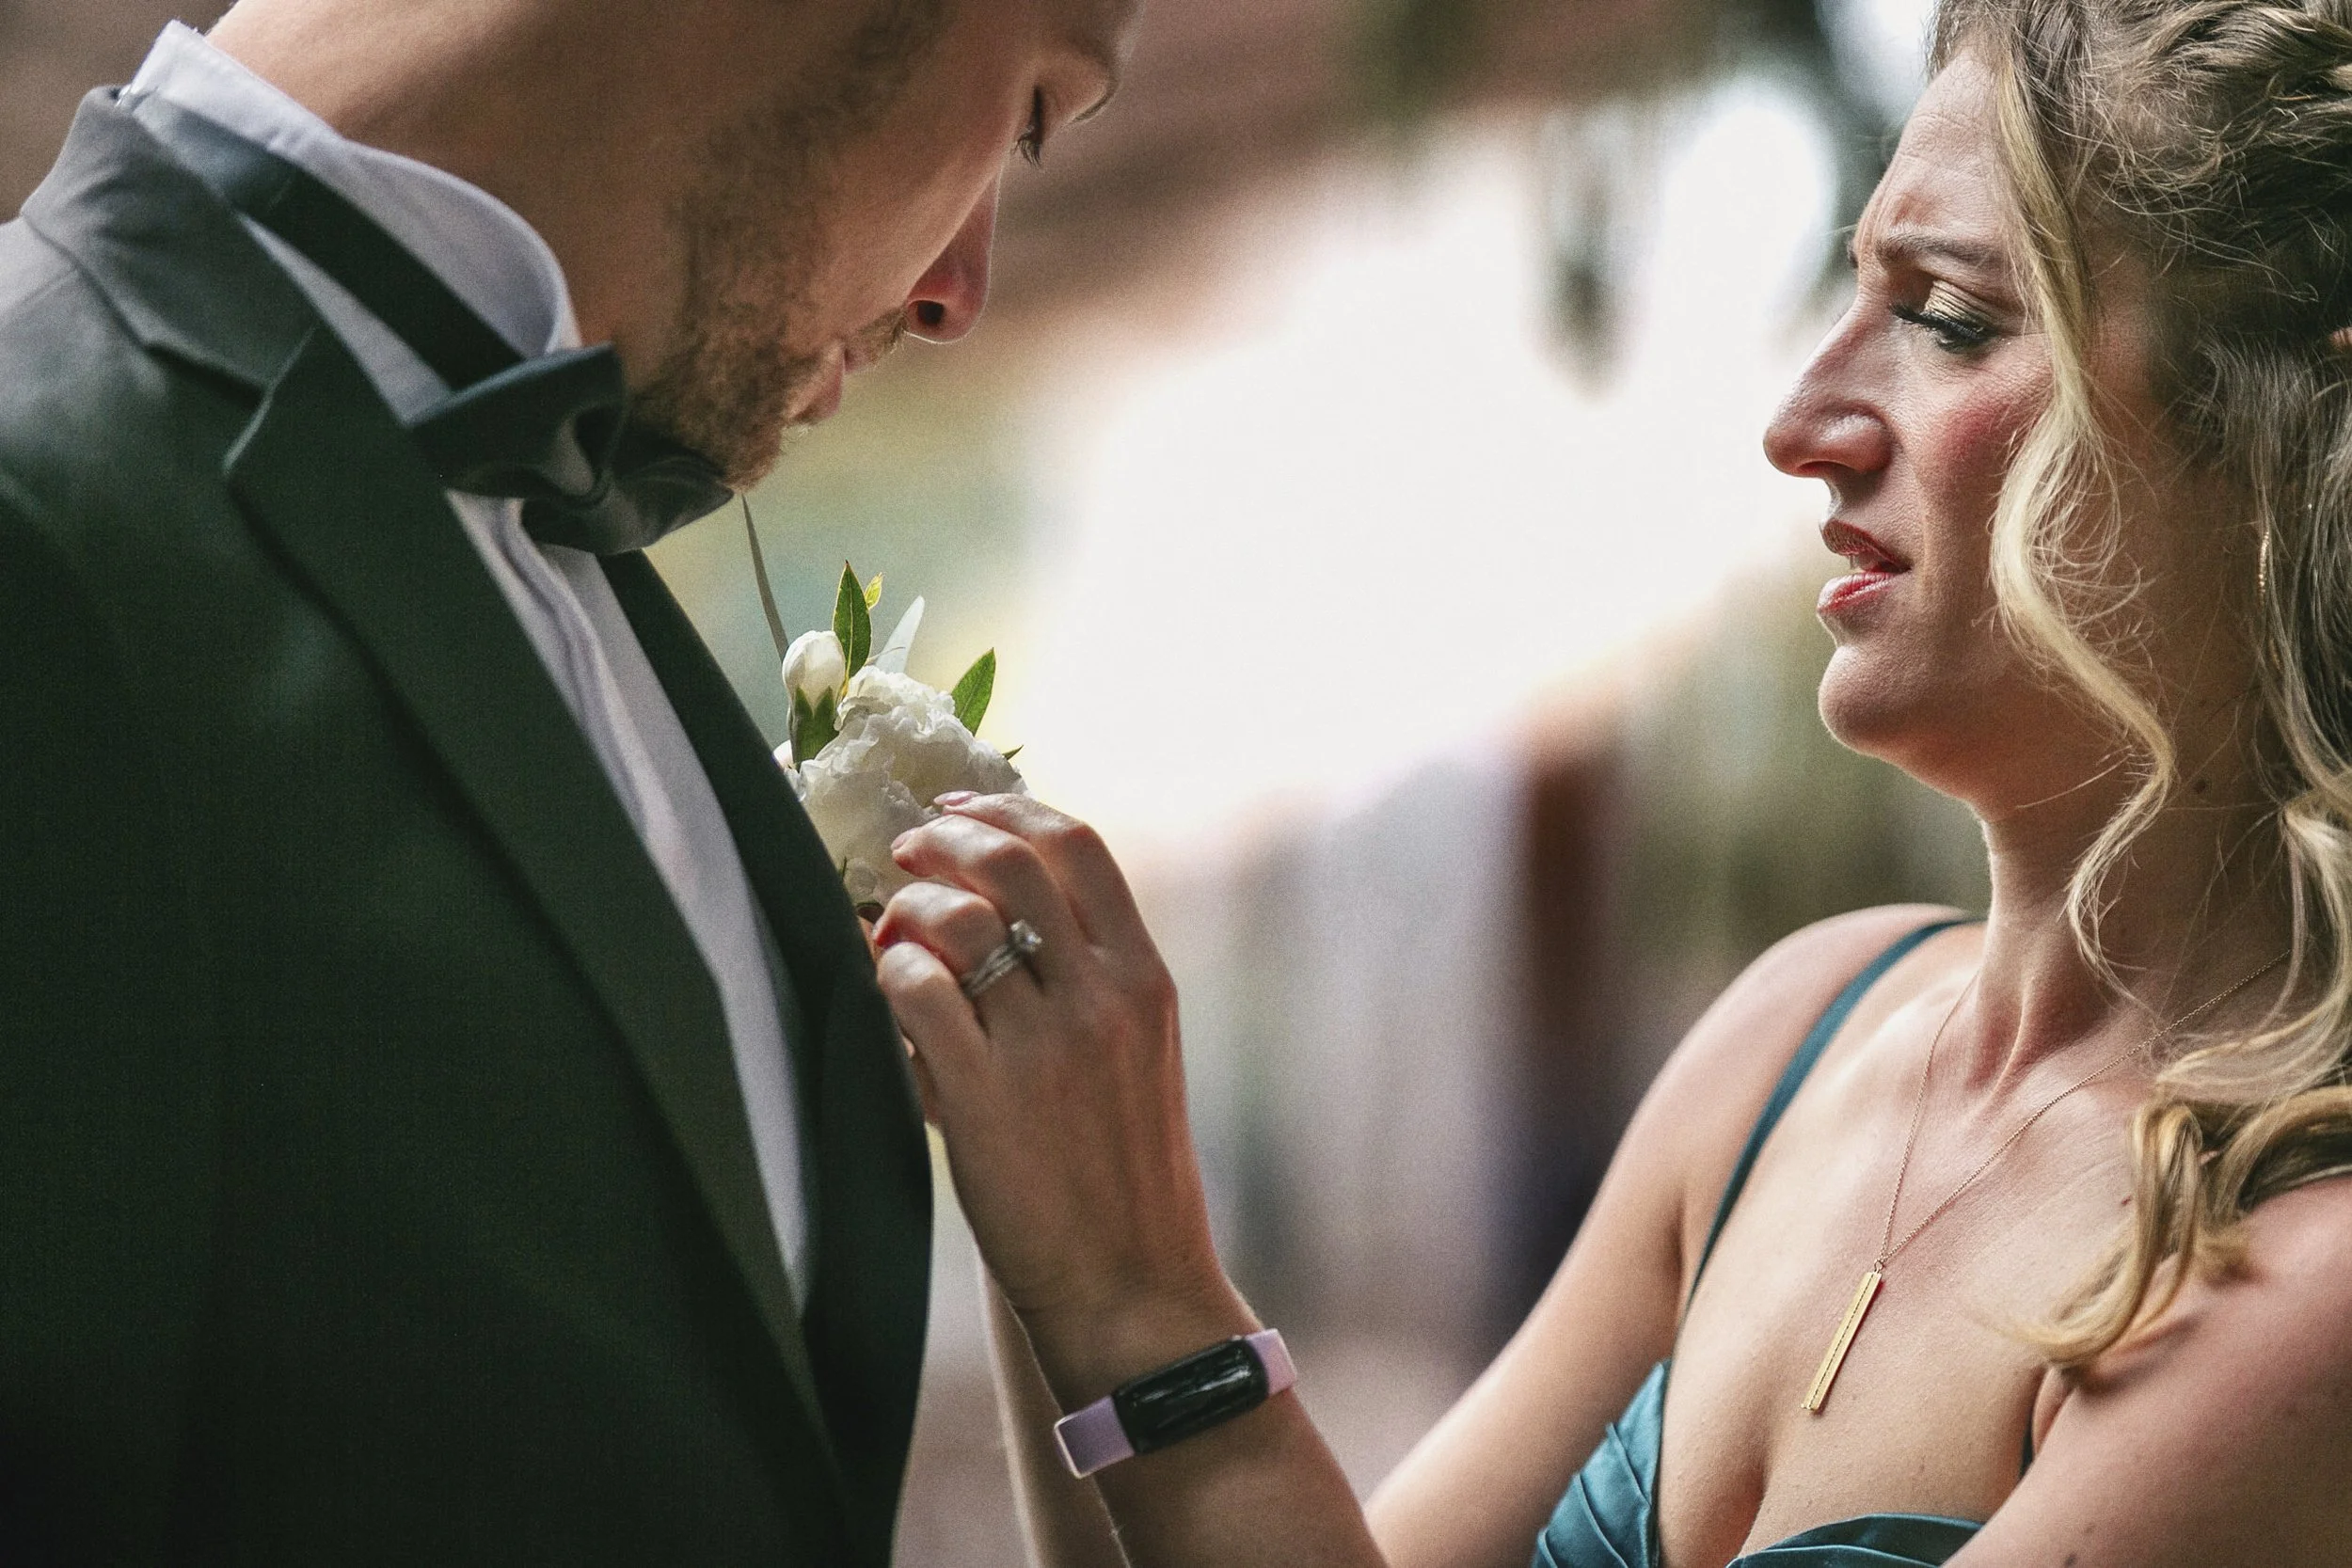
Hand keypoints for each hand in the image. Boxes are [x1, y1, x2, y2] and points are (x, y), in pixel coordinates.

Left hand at [873, 795, 1246, 1394]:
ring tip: (889, 933)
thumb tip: (999, 905)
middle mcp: (1102, 998)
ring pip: (959, 917)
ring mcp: (1045, 1045)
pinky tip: (887, 997)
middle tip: (904, 854)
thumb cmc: (1124, 1171)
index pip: (1078, 844)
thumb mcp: (1139, 1052)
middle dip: (943, 838)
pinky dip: (888, 974)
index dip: (1007, 806)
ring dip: (907, 908)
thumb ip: (1088, 977)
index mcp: (1145, 978)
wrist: (1131, 1283)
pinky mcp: (985, 1097)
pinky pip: (916, 990)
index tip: (960, 806)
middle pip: (1012, 860)